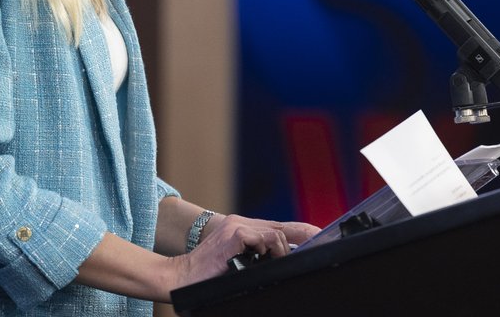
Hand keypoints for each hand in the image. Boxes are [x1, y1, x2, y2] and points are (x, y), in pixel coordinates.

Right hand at [167, 214, 320, 288]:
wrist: (180, 277)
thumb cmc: (206, 276)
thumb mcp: (234, 263)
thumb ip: (254, 258)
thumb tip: (278, 264)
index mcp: (243, 229)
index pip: (277, 227)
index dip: (301, 231)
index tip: (319, 236)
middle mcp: (241, 223)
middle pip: (282, 226)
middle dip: (305, 235)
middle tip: (320, 243)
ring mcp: (238, 226)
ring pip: (276, 233)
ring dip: (283, 251)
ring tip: (281, 264)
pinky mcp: (235, 234)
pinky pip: (264, 239)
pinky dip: (271, 250)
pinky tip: (266, 261)